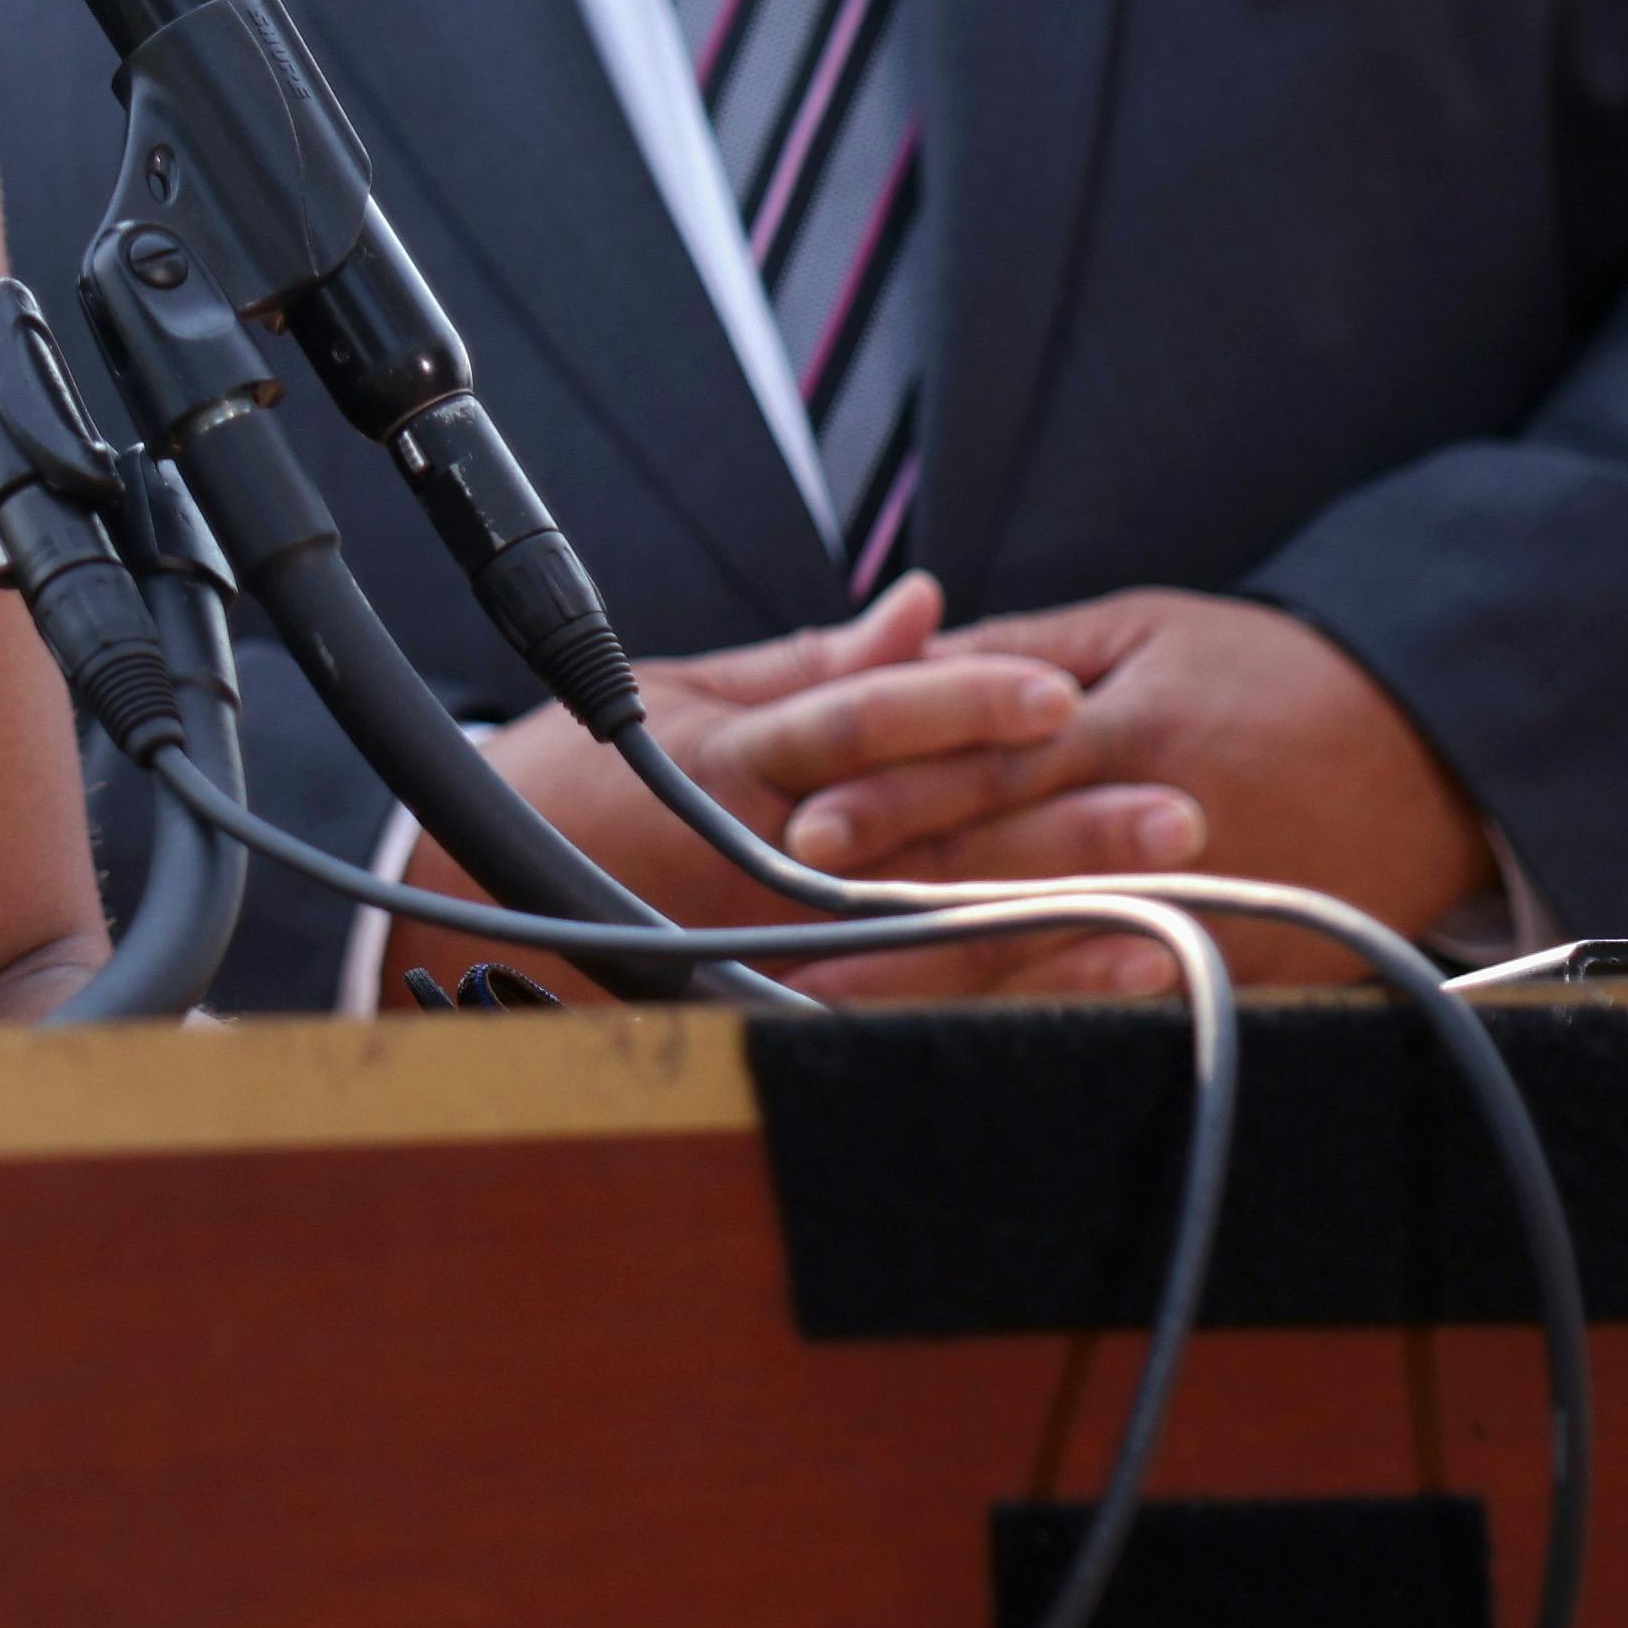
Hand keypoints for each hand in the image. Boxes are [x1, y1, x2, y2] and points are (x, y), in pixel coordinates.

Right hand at [451, 576, 1208, 1005]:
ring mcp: (762, 951)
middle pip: (919, 844)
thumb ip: (811, 658)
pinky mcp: (767, 1013)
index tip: (1060, 693)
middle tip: (1172, 812)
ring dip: (1049, 929)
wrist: (455, 913)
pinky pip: (899, 1019)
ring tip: (1163, 911)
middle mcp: (751, 864)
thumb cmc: (563, 785)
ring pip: (923, 945)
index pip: (857, 729)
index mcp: (726, 767)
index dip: (959, 708)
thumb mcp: (674, 692)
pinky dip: (999, 1004)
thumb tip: (927, 608)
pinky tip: (1079, 992)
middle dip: (1050, 829)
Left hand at [789, 586, 1488, 990]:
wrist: (1435, 747)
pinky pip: (1132, 999)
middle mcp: (1166, 829)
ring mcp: (1207, 908)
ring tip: (847, 1002)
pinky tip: (966, 1042)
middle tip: (794, 927)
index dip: (900, 799)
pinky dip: (1046, 1019)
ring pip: (1058, 950)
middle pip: (1012, 868)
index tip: (813, 831)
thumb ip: (1024, 653)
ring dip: (949, 979)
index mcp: (1135, 730)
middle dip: (899, 899)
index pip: (996, 766)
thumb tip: (907, 663)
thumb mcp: (1148, 630)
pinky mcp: (1241, 967)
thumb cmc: (1277, 673)